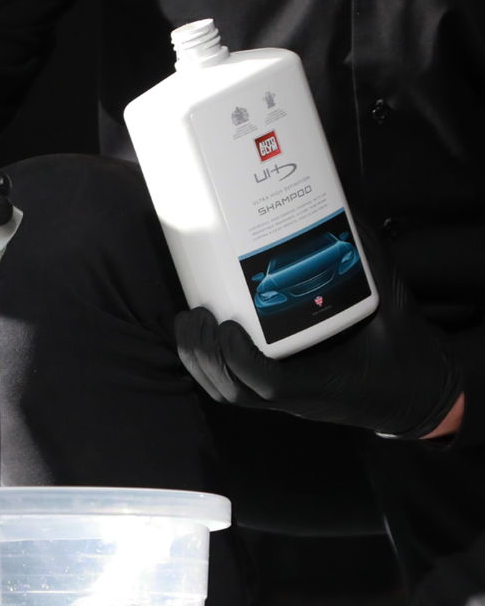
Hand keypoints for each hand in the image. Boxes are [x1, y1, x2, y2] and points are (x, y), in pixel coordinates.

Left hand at [175, 230, 462, 438]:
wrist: (416, 392)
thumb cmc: (404, 350)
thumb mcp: (393, 301)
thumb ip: (368, 258)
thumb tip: (341, 205)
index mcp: (325, 383)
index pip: (270, 385)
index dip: (239, 360)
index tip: (226, 325)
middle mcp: (297, 398)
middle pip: (234, 392)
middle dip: (205, 355)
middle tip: (196, 314)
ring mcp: (283, 401)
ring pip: (227, 393)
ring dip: (199, 361)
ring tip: (190, 321)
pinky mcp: (275, 396)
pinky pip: (232, 389)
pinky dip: (209, 366)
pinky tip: (200, 334)